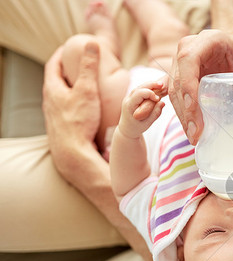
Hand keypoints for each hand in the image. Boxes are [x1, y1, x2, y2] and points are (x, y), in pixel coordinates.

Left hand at [43, 42, 101, 178]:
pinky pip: (66, 110)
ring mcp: (54, 116)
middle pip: (55, 81)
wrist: (73, 153)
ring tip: (83, 86)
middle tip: (77, 65)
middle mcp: (49, 102)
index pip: (52, 65)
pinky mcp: (61, 128)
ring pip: (60, 97)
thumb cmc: (79, 121)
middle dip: (66, 71)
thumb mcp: (87, 90)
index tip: (68, 48)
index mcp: (52, 89)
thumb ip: (89, 67)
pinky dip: (74, 104)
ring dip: (70, 89)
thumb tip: (91, 43)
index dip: (60, 55)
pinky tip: (85, 110)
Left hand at [118, 81, 164, 138]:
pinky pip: (141, 89)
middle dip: (151, 85)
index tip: (158, 99)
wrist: (127, 129)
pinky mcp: (134, 97)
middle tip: (162, 85)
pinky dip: (149, 88)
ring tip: (162, 85)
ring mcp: (130, 97)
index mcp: (129, 106)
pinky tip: (157, 88)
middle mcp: (128, 99)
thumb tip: (163, 102)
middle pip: (140, 87)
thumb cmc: (137, 127)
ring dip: (151, 85)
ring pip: (140, 86)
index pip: (139, 94)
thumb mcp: (147, 123)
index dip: (149, 93)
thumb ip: (155, 113)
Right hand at [168, 29, 232, 144]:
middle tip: (196, 133)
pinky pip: (176, 95)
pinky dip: (183, 113)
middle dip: (186, 108)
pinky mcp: (179, 76)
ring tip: (194, 136)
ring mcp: (180, 62)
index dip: (188, 83)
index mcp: (208, 40)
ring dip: (182, 115)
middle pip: (178, 79)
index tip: (194, 107)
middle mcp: (189, 48)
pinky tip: (191, 130)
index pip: (189, 59)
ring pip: (174, 90)